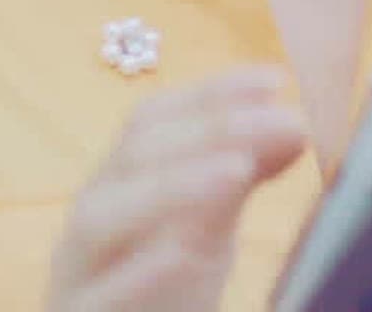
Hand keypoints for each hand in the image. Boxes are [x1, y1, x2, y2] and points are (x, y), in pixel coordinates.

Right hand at [44, 65, 308, 311]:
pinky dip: (140, 274)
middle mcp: (91, 219)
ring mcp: (77, 273)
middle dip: (211, 131)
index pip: (152, 119)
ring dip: (172, 187)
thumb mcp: (206, 229)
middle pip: (134, 158)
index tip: (275, 82)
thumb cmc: (160, 292)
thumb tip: (293, 125)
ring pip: (100, 220)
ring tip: (238, 168)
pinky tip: (187, 252)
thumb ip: (240, 178)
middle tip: (284, 122)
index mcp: (117, 184)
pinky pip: (99, 297)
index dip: (212, 94)